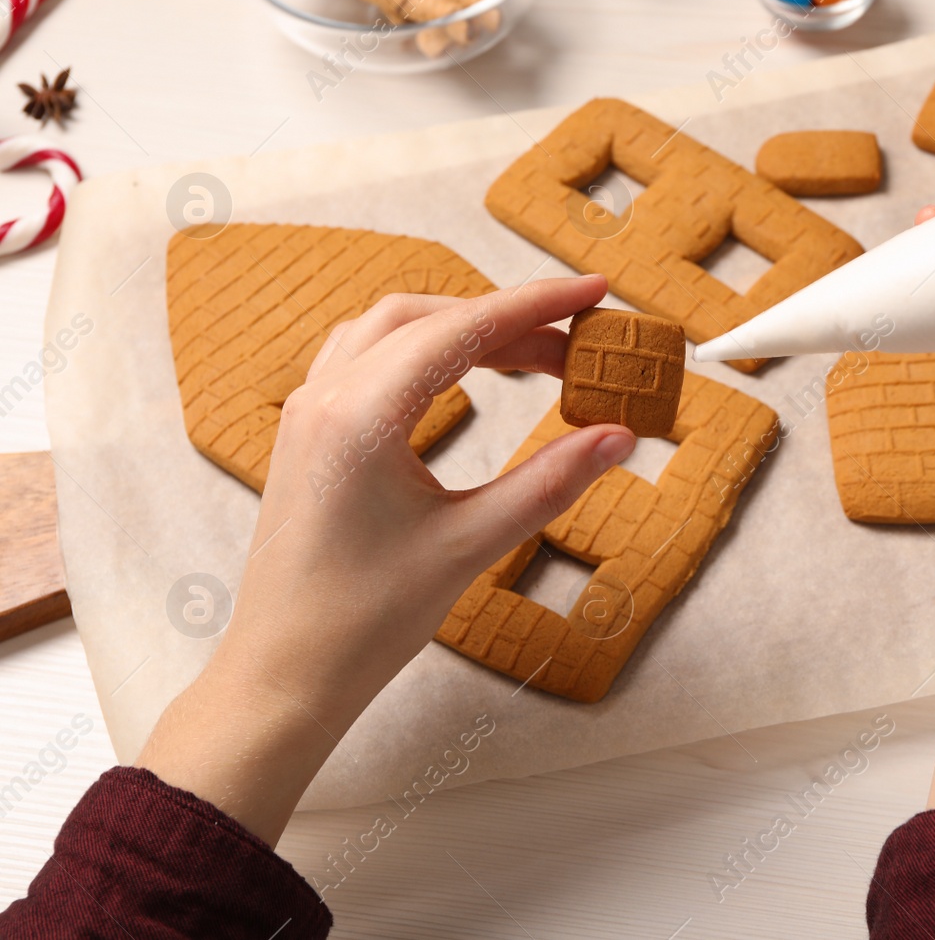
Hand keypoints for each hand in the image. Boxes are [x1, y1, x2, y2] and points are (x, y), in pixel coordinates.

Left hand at [137, 275, 635, 843]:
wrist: (285, 675)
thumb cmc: (363, 621)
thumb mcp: (471, 546)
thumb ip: (549, 482)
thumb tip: (617, 437)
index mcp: (360, 416)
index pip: (463, 330)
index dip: (537, 305)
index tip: (593, 291)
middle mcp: (326, 397)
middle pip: (430, 319)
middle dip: (510, 320)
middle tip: (578, 346)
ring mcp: (309, 412)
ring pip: (395, 331)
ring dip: (466, 330)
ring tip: (532, 357)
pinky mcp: (308, 434)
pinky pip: (368, 358)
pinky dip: (425, 349)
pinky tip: (461, 374)